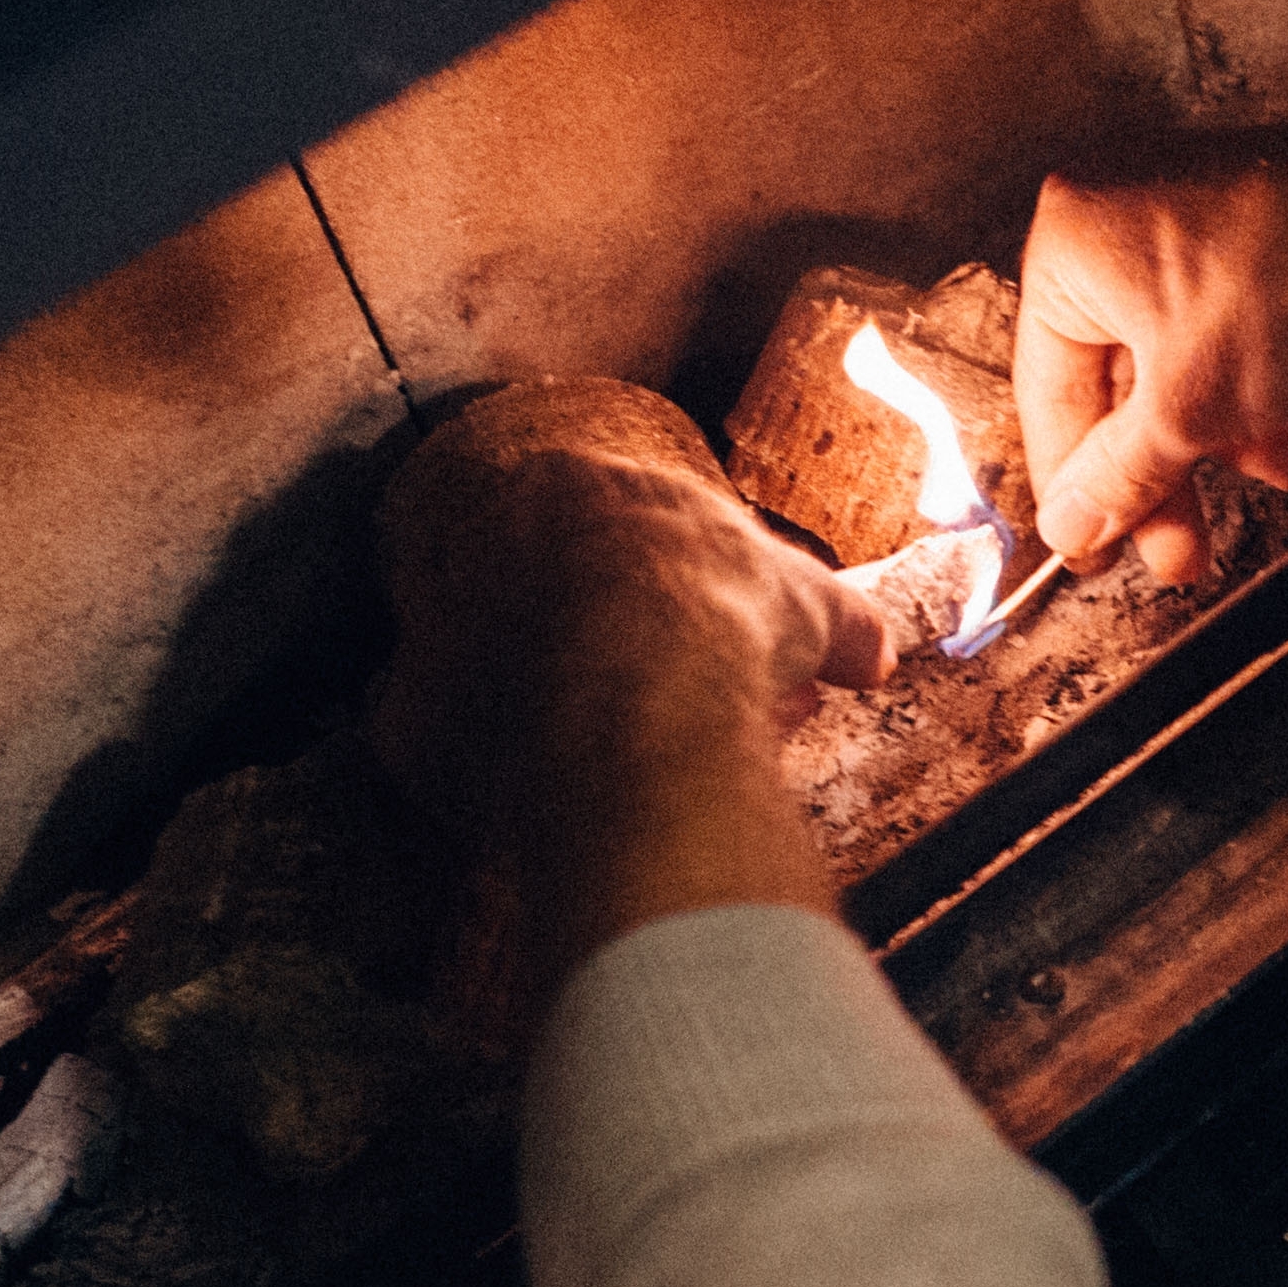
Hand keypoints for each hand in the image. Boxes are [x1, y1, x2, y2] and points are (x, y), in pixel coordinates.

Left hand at [374, 384, 887, 972]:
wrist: (644, 699)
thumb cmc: (721, 625)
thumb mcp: (808, 606)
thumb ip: (838, 622)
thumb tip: (878, 655)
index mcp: (568, 487)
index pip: (613, 532)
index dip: (678, 596)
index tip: (715, 642)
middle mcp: (479, 547)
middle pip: (548, 605)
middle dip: (623, 658)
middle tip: (688, 708)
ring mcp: (435, 632)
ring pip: (500, 674)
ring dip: (569, 715)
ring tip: (649, 762)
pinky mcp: (409, 723)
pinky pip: (450, 753)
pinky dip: (504, 776)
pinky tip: (565, 799)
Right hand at [1014, 138, 1287, 581]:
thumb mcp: (1192, 407)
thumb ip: (1121, 476)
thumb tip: (1071, 526)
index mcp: (1068, 242)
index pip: (1047, 391)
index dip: (1072, 485)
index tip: (1092, 550)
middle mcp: (1113, 216)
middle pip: (1116, 380)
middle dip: (1163, 472)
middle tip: (1181, 554)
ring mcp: (1183, 216)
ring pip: (1180, 362)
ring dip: (1222, 437)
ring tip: (1278, 478)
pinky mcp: (1248, 229)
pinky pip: (1226, 329)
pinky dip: (1255, 387)